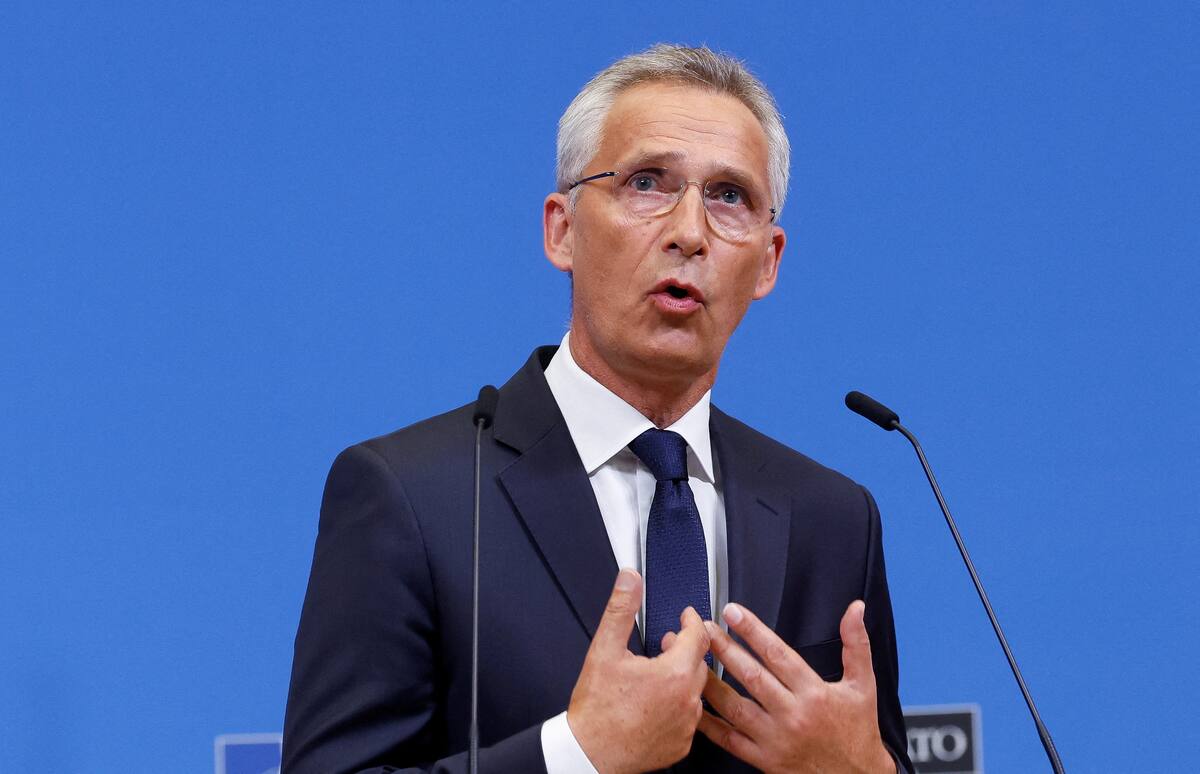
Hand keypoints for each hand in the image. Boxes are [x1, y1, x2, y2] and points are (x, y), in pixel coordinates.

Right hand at [567, 569, 711, 773]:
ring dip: (682, 679)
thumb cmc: (597, 709)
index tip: (685, 616)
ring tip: (658, 674)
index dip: (691, 621)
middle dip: (685, 649)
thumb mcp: (604, 650)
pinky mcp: (681, 746)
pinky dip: (677, 707)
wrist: (590, 754)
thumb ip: (621, 609)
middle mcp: (687, 701)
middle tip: (666, 645)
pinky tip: (657, 703)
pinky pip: (688, 719)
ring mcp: (686, 726)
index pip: (698, 636)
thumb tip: (630, 580)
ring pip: (695, 692)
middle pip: (699, 663)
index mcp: (674, 674)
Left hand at [696, 600, 894, 773]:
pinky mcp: (765, 760)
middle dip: (724, 649)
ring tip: (693, 661)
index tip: (732, 612)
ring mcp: (776, 739)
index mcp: (814, 693)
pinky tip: (696, 706)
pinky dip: (710, 724)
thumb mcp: (863, 685)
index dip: (752, 630)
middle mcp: (792, 715)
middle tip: (704, 630)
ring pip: (735, 708)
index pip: (777, 654)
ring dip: (711, 683)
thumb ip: (856, 644)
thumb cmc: (858, 731)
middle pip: (751, 676)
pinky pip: (730, 741)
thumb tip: (855, 610)